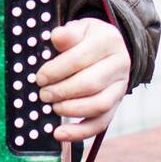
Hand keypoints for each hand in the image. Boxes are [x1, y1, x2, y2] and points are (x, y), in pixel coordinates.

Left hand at [35, 17, 129, 141]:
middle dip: (62, 91)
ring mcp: (121, 87)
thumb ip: (67, 34)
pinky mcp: (116, 105)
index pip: (81, 58)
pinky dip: (80, 132)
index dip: (58, 70)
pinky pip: (101, 123)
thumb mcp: (78, 28)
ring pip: (98, 105)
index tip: (40, 77)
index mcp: (109, 40)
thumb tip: (56, 37)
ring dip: (71, 110)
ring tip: (52, 107)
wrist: (108, 46)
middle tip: (43, 94)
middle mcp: (120, 64)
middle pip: (90, 84)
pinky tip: (60, 134)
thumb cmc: (85, 38)